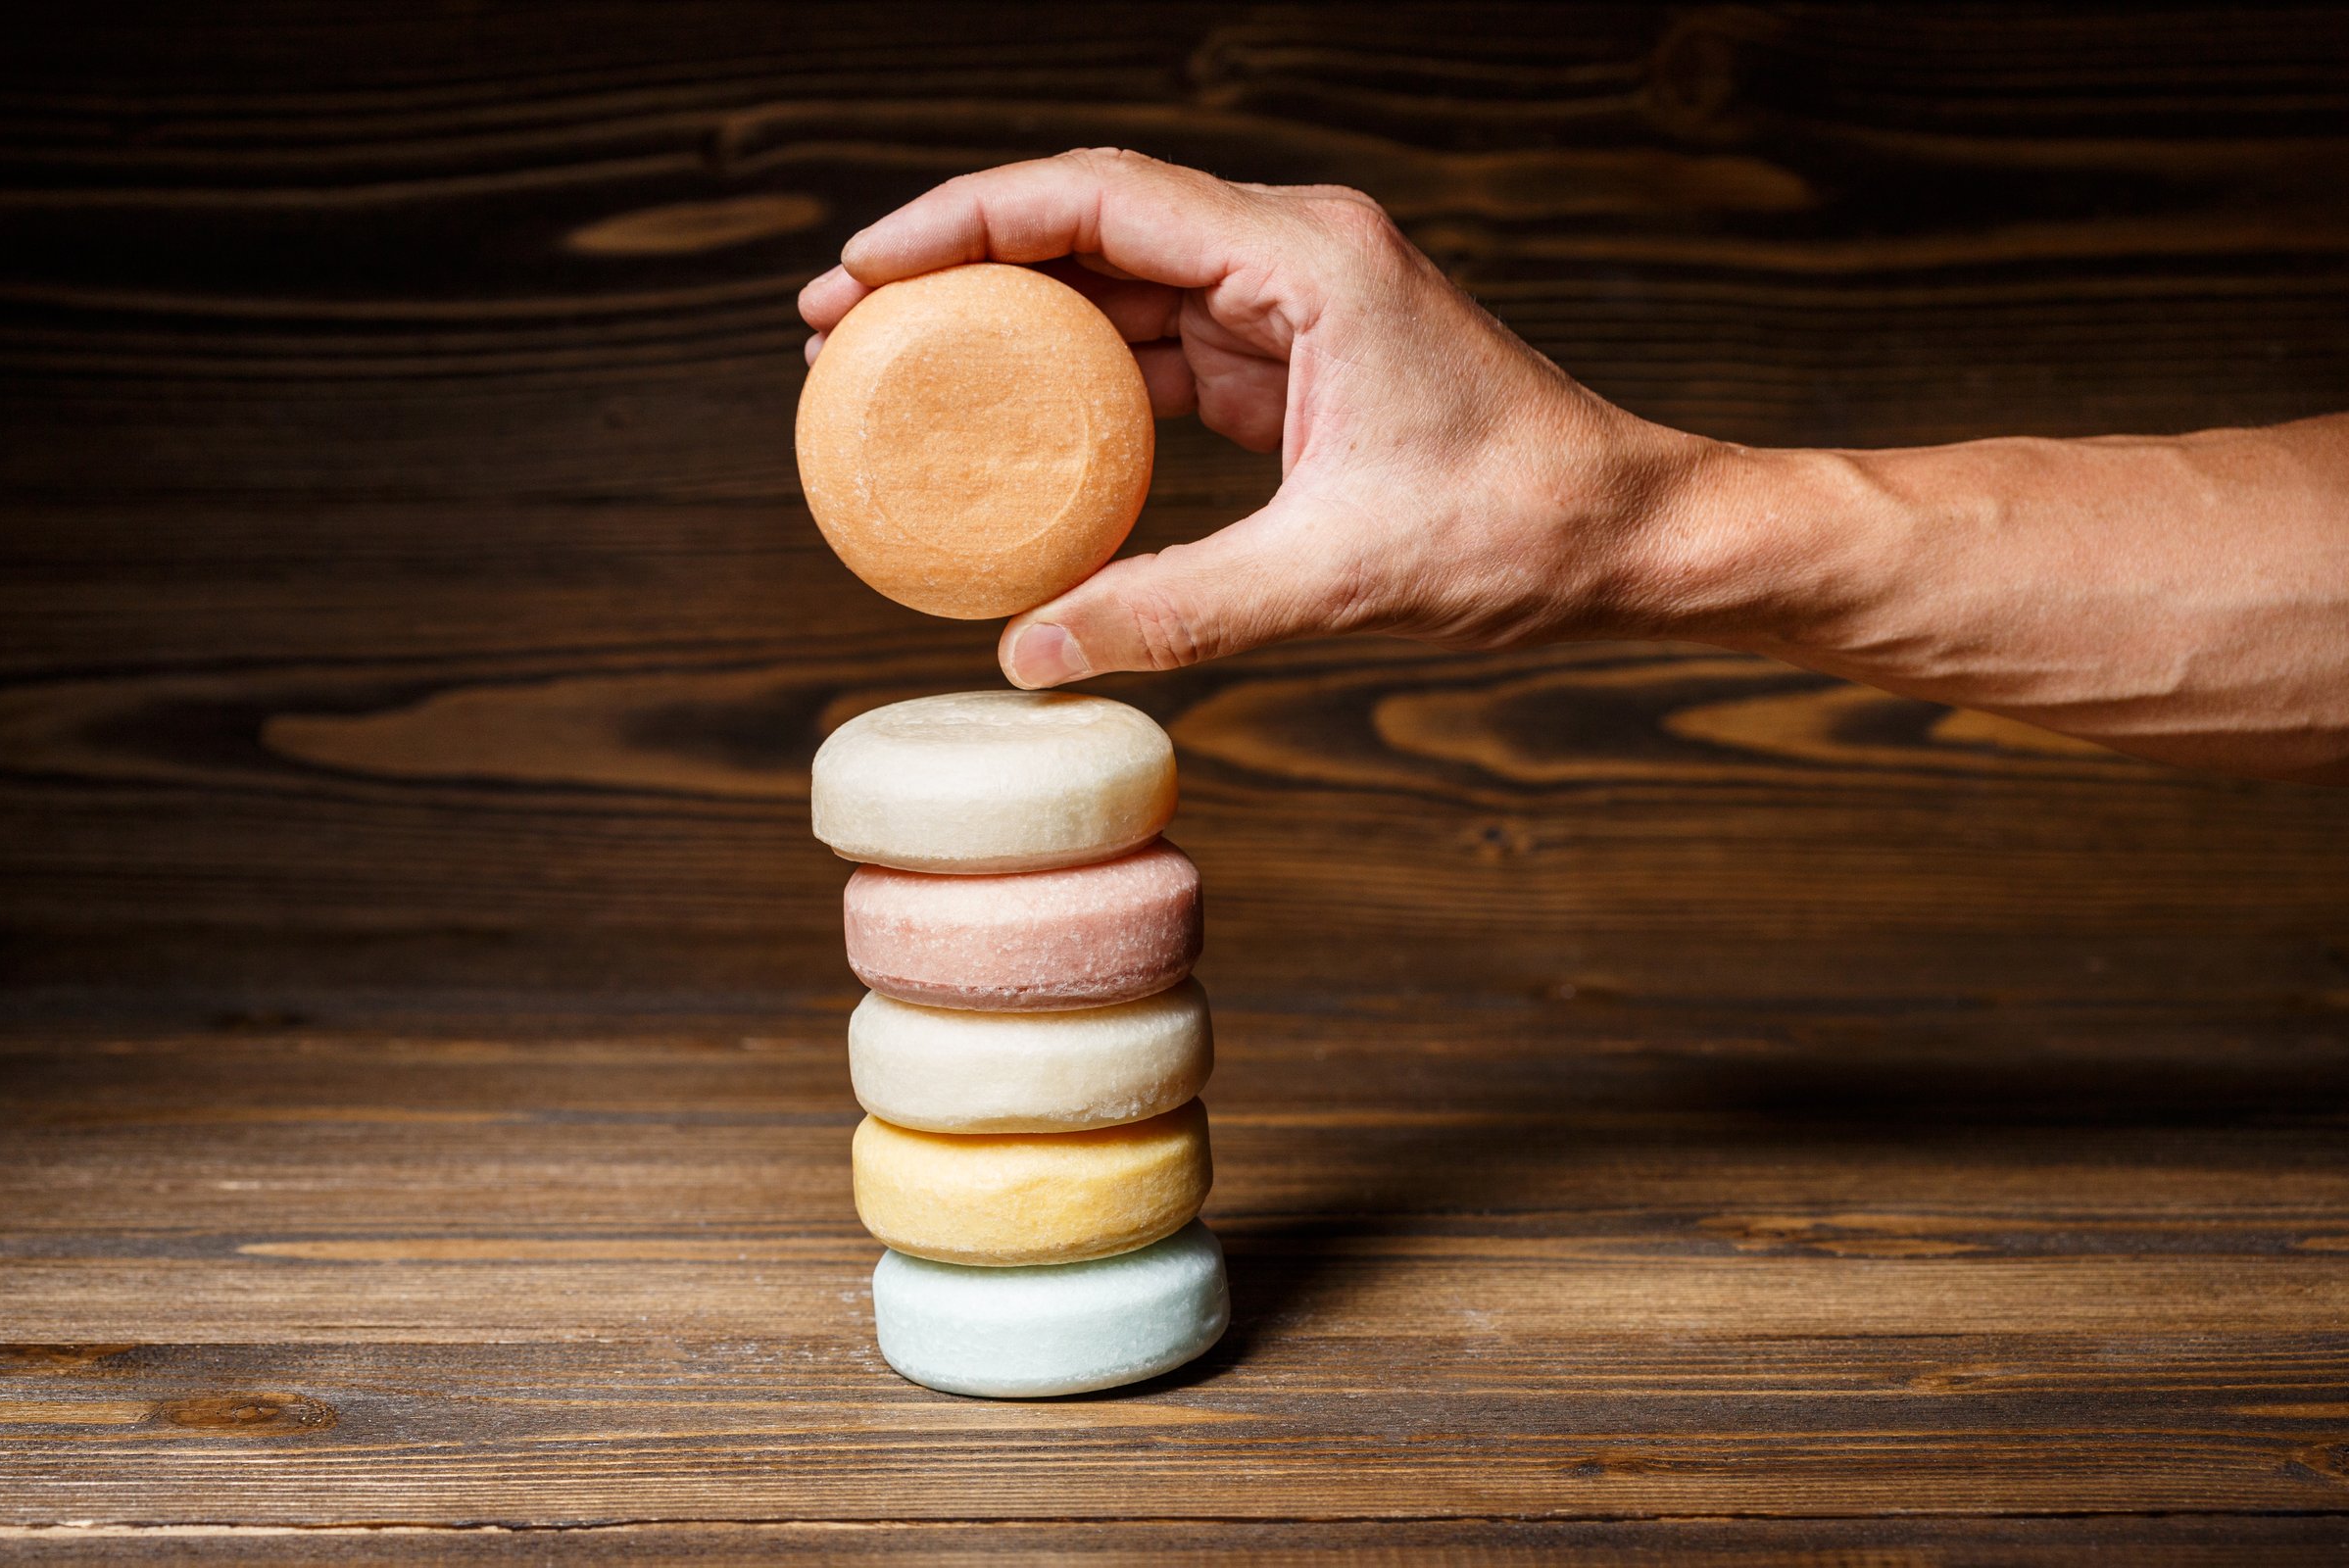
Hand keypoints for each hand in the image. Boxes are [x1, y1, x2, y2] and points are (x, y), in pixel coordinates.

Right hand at [798, 149, 1715, 687]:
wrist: (1631, 537)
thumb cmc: (1523, 530)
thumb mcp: (1338, 579)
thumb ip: (1176, 611)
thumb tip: (1029, 658)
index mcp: (1308, 259)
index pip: (1100, 200)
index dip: (965, 222)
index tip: (862, 271)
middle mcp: (1293, 257)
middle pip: (1089, 225)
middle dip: (958, 264)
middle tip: (839, 327)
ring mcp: (1292, 307)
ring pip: (1117, 288)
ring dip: (1008, 323)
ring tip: (893, 373)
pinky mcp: (1294, 367)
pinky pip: (1158, 356)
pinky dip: (1076, 387)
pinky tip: (1004, 433)